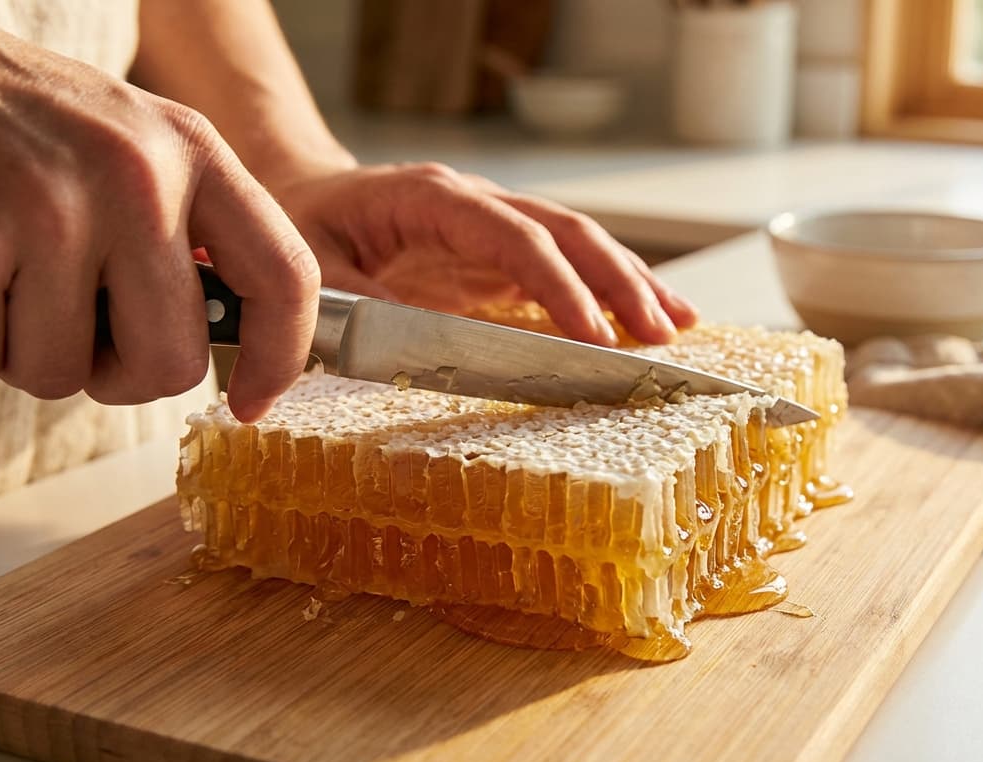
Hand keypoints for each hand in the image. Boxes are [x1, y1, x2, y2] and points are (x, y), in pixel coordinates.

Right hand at [0, 0, 318, 421]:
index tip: (252, 398)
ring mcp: (46, 210)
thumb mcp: (132, 142)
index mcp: (191, 150)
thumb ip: (191, 227)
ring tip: (0, 275)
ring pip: (63, 375)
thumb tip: (237, 333)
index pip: (284, 275)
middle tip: (77, 327)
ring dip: (22, 350)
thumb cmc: (14, 122)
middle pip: (169, 363)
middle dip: (118, 373)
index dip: (279, 357)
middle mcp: (134, 177)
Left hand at [268, 162, 698, 345]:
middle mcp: (476, 203)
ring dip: (630, 283)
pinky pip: (567, 266)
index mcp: (431, 199)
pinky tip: (650, 315)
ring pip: (579, 243)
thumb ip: (349, 303)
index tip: (592, 335)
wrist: (304, 198)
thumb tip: (399, 342)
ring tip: (678, 325)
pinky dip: (611, 291)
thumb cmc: (305, 228)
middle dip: (616, 283)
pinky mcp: (501, 253)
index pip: (513, 238)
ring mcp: (494, 225)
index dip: (558, 286)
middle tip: (655, 337)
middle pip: (565, 232)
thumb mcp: (309, 265)